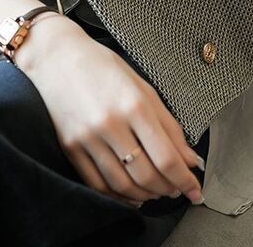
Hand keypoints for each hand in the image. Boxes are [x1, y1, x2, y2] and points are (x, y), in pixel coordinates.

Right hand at [14, 14, 204, 207]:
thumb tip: (190, 159)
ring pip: (123, 185)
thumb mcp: (142, 87)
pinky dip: (118, 196)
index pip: (166, 157)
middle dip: (168, 189)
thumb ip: (168, 125)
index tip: (195, 191)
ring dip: (146, 196)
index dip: (185, 180)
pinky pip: (97, 184)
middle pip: (146, 175)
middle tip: (178, 190)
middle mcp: (111, 124)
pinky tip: (130, 194)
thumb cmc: (102, 67)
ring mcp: (88, 138)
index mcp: (135, 105)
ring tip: (157, 192)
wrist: (57, 57)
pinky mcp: (70, 147)